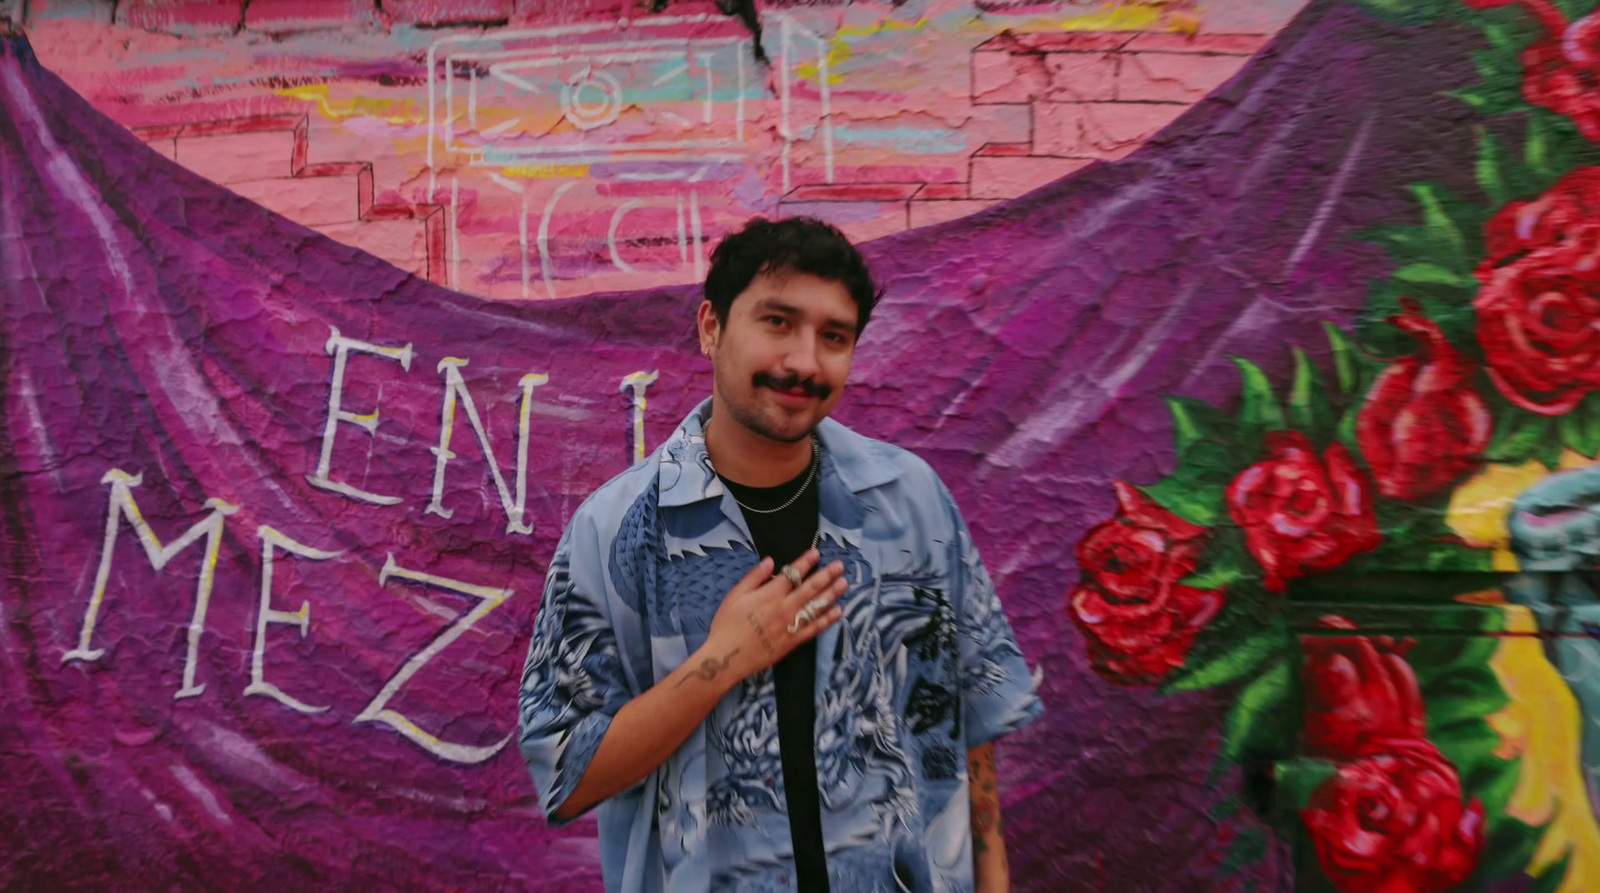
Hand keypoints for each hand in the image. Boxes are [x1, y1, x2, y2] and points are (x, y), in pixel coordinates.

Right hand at [705, 549, 845, 681]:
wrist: (727, 657)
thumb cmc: (727, 624)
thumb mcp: (734, 595)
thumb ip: (754, 577)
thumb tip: (770, 561)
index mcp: (770, 594)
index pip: (793, 574)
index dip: (806, 562)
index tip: (817, 553)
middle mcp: (785, 607)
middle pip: (810, 588)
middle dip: (827, 575)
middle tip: (840, 565)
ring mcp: (791, 625)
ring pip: (816, 607)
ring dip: (832, 594)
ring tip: (845, 583)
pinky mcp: (793, 641)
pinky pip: (814, 629)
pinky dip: (827, 620)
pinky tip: (838, 611)